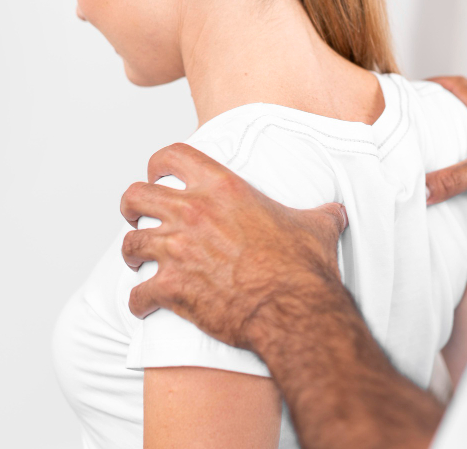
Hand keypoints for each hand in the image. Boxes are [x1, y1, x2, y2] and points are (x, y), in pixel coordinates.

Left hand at [119, 143, 348, 350]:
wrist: (294, 309)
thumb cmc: (303, 268)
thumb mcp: (317, 227)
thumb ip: (319, 213)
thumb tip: (335, 212)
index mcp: (223, 188)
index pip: (173, 156)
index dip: (158, 163)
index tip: (156, 174)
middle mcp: (194, 213)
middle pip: (137, 196)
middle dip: (131, 208)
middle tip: (136, 218)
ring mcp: (178, 250)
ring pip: (131, 244)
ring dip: (132, 254)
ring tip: (138, 262)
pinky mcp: (172, 288)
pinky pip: (138, 293)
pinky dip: (139, 302)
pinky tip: (146, 306)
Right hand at [425, 76, 466, 215]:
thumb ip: (454, 178)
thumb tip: (421, 188)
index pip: (459, 85)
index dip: (434, 83)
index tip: (412, 88)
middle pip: (460, 111)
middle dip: (434, 114)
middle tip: (411, 124)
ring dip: (448, 143)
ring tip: (424, 155)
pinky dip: (463, 168)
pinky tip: (453, 183)